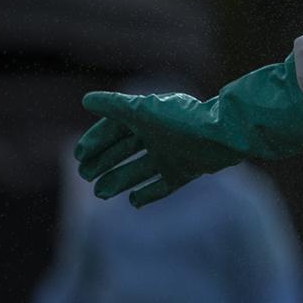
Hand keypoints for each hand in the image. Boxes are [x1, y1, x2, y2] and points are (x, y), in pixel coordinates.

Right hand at [76, 91, 244, 206]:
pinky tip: (132, 202)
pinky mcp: (186, 171)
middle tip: (85, 176)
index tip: (78, 156)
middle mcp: (159, 135)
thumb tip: (86, 100)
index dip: (95, 141)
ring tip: (99, 193)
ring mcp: (172, 154)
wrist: (223, 135)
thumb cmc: (181, 120)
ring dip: (119, 180)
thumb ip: (114, 106)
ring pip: (139, 170)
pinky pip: (163, 185)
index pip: (114, 129)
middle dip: (103, 162)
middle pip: (124, 150)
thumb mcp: (142, 111)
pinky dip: (148, 193)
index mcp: (148, 117)